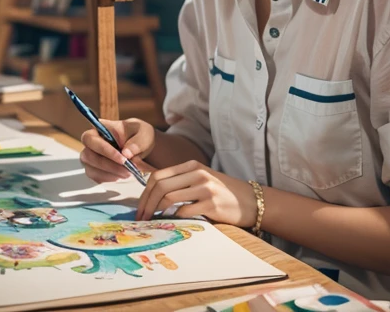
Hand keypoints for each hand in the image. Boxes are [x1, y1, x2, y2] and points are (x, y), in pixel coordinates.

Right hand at [80, 117, 155, 183]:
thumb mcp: (145, 134)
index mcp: (101, 127)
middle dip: (108, 165)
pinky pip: (96, 177)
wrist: (145, 150)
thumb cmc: (141, 137)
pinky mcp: (95, 170)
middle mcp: (92, 142)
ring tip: (128, 173)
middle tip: (127, 170)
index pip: (91, 138)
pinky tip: (121, 175)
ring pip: (91, 169)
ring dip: (110, 174)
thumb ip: (136, 142)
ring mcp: (91, 157)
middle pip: (88, 155)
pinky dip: (109, 179)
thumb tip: (125, 152)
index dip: (104, 149)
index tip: (123, 159)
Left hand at [135, 159, 256, 227]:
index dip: (144, 193)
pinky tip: (170, 223)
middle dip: (146, 203)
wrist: (250, 201)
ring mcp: (204, 187)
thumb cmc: (222, 192)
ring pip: (169, 197)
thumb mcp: (201, 180)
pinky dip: (173, 218)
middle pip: (160, 186)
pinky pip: (184, 210)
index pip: (158, 176)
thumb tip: (152, 194)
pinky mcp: (211, 203)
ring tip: (151, 222)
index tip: (139, 207)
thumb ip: (181, 182)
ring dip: (155, 211)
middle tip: (140, 218)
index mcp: (191, 166)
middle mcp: (196, 173)